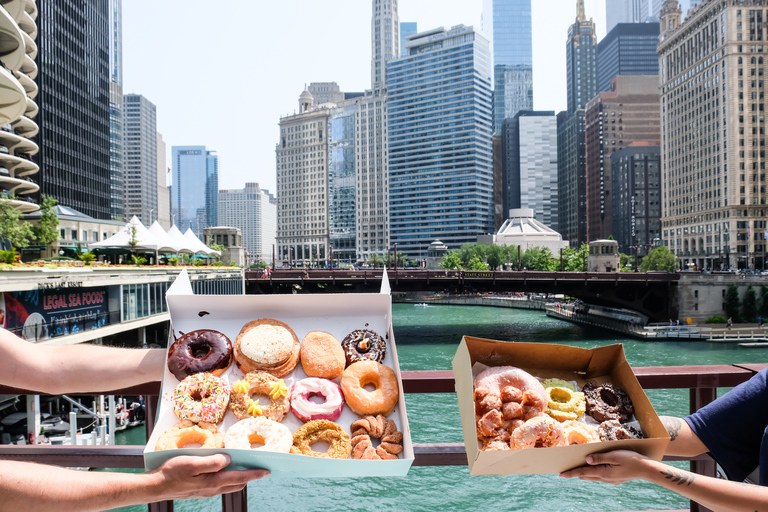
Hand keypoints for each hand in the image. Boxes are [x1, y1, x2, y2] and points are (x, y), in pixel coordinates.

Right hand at [149, 454, 269, 499]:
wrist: (155, 487)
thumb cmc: (172, 473)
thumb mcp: (192, 463)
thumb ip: (212, 462)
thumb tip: (229, 459)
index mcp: (213, 482)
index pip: (240, 478)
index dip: (255, 474)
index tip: (267, 471)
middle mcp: (212, 489)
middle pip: (237, 484)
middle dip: (250, 476)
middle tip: (259, 467)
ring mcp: (206, 491)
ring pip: (229, 485)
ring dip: (239, 477)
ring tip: (245, 467)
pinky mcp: (200, 490)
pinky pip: (220, 485)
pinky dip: (228, 478)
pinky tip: (225, 470)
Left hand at [559, 450, 650, 484]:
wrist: (646, 468)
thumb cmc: (630, 459)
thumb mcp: (614, 456)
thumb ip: (599, 458)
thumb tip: (586, 460)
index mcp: (603, 472)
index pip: (583, 472)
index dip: (571, 473)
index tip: (561, 474)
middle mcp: (605, 478)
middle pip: (586, 476)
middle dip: (576, 473)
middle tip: (566, 470)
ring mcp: (611, 480)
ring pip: (593, 478)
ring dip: (585, 473)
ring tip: (577, 469)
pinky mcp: (615, 480)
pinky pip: (600, 477)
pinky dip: (593, 473)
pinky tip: (593, 470)